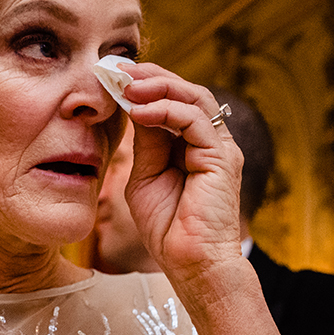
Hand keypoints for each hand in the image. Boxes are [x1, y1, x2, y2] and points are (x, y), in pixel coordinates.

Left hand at [118, 62, 242, 283]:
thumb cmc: (167, 228)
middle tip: (119, 69)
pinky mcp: (221, 158)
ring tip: (127, 85)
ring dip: (158, 86)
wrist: (191, 265)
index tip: (112, 75)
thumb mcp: (145, 176)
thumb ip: (145, 144)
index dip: (145, 84)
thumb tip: (133, 107)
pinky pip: (195, 121)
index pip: (171, 100)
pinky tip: (139, 110)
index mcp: (191, 144)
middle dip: (151, 76)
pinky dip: (166, 110)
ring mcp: (218, 147)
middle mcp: (209, 141)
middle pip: (186, 91)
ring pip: (194, 98)